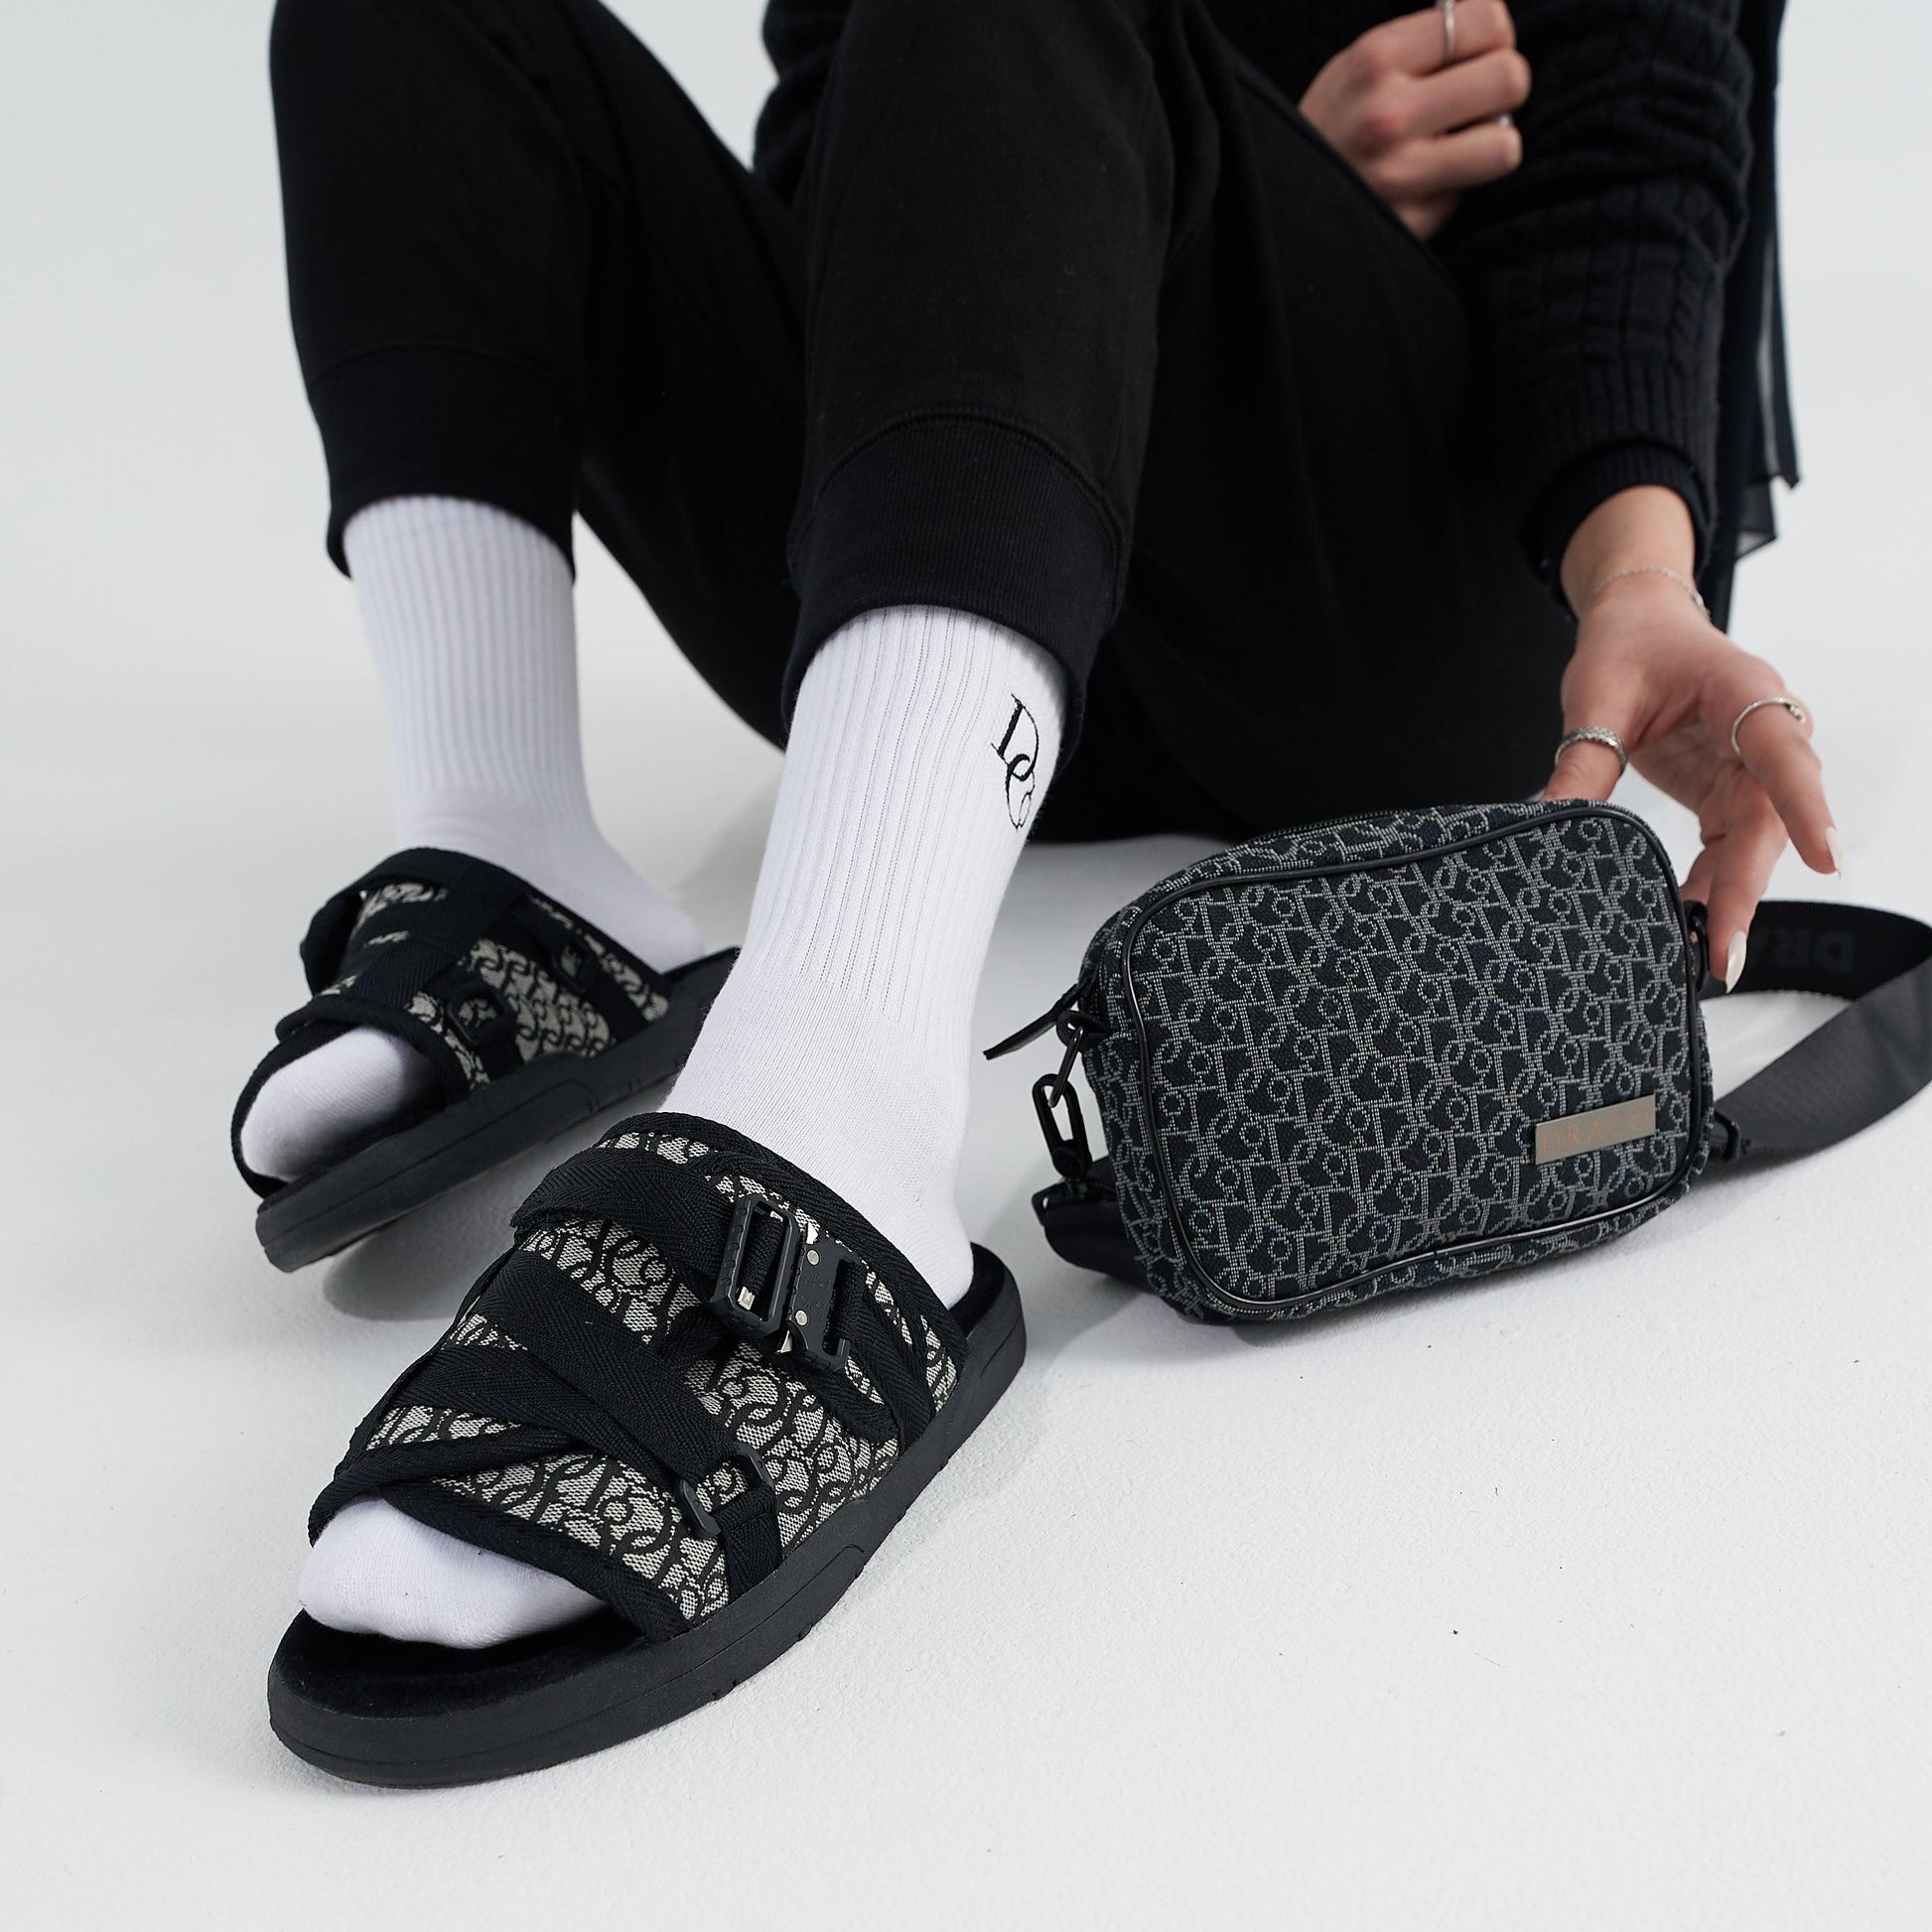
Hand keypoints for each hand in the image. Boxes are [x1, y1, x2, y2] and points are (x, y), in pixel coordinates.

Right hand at [1299, 1, 1529, 240]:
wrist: (1276, 205)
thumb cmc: (1331, 129)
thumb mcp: (1357, 68)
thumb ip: (1421, 46)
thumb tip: (1496, 28)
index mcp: (1375, 58)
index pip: (1488, 21)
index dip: (1496, 38)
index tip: (1476, 57)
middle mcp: (1387, 113)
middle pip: (1510, 78)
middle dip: (1503, 89)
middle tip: (1478, 103)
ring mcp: (1398, 175)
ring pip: (1505, 145)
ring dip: (1491, 144)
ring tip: (1459, 146)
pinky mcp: (1409, 223)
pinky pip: (1469, 195)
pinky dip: (1456, 188)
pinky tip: (1424, 185)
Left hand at [1545, 489, 1842, 989]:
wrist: (1640, 624)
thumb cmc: (1629, 645)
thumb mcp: (1597, 698)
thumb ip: (1583, 760)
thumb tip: (1546, 822)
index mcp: (1744, 692)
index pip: (1783, 753)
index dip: (1805, 807)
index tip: (1826, 859)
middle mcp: (1765, 732)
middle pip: (1768, 820)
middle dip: (1746, 890)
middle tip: (1723, 955)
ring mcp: (1753, 767)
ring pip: (1753, 844)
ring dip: (1730, 900)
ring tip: (1704, 958)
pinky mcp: (1732, 792)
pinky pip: (1730, 848)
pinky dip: (1711, 886)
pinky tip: (1690, 926)